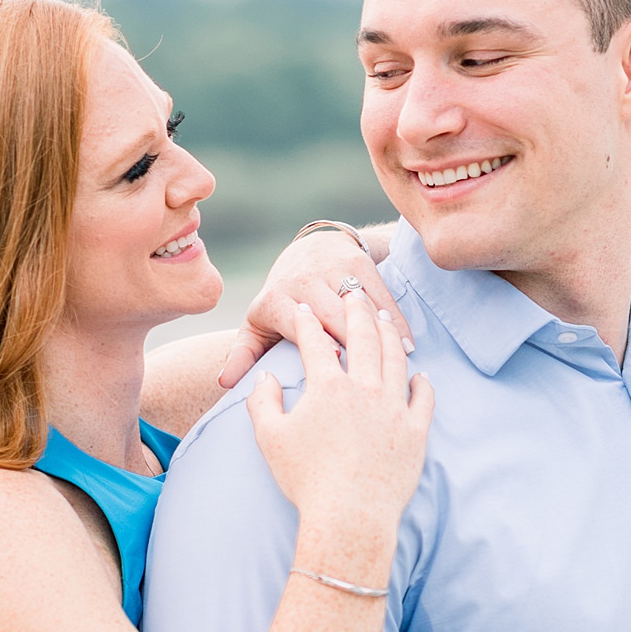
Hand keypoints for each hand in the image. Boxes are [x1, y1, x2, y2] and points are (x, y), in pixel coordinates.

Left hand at [220, 228, 408, 388]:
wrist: (312, 248)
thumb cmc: (282, 300)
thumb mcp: (258, 324)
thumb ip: (244, 353)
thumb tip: (223, 382)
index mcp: (275, 300)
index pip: (299, 325)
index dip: (320, 342)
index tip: (337, 362)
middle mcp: (302, 280)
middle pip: (333, 315)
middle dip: (353, 340)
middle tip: (371, 371)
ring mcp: (332, 268)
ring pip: (359, 306)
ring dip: (379, 334)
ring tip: (397, 362)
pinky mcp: (358, 262)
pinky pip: (380, 295)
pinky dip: (395, 320)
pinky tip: (407, 344)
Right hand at [248, 295, 433, 572]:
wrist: (350, 517)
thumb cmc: (306, 481)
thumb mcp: (270, 439)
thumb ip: (263, 402)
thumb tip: (265, 378)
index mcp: (327, 387)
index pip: (315, 341)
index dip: (308, 322)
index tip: (305, 309)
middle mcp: (364, 388)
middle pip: (363, 337)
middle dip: (356, 310)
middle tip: (354, 294)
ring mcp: (394, 408)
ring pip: (396, 359)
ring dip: (390, 335)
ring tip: (386, 321)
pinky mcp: (417, 431)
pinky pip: (423, 397)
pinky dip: (422, 382)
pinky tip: (419, 373)